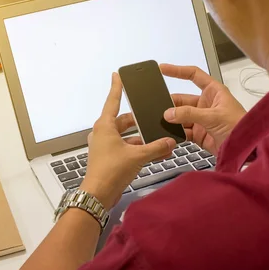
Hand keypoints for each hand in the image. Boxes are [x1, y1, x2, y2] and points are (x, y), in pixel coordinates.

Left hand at [80, 73, 176, 209]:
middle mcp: (103, 133)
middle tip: (153, 117)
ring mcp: (105, 146)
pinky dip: (138, 149)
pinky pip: (126, 148)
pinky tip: (154, 153)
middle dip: (140, 121)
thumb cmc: (111, 171)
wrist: (98, 195)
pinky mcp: (109, 158)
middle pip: (124, 121)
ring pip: (126, 136)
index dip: (116, 87)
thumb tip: (170, 142)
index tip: (117, 75)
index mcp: (105, 126)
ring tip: (159, 140)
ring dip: (142, 138)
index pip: (112, 101)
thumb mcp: (138, 156)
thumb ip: (156, 147)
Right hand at [161, 64, 246, 155]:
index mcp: (213, 92)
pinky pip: (182, 130)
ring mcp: (201, 119)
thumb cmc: (240, 126)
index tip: (163, 69)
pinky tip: (169, 133)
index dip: (178, 71)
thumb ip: (189, 114)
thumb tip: (169, 113)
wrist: (247, 148)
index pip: (194, 75)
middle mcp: (206, 104)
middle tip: (159, 107)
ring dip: (172, 119)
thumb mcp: (213, 116)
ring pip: (181, 116)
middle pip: (182, 99)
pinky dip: (175, 132)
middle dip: (171, 103)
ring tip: (161, 122)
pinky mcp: (198, 134)